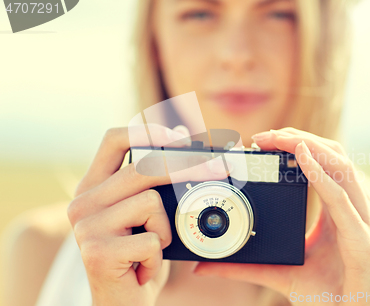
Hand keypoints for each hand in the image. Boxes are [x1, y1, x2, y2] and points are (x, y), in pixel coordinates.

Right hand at [67, 124, 229, 305]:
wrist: (122, 304)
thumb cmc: (138, 256)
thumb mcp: (147, 214)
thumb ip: (156, 180)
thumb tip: (184, 137)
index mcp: (93, 187)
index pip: (114, 139)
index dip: (150, 131)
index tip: (181, 136)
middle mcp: (82, 202)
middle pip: (142, 166)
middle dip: (189, 165)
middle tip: (220, 168)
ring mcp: (86, 228)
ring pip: (152, 202)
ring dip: (166, 228)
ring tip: (153, 247)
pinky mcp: (97, 253)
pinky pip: (153, 239)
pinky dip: (159, 255)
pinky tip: (143, 269)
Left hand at [193, 128, 369, 304]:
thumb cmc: (329, 295)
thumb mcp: (281, 273)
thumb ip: (245, 266)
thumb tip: (204, 267)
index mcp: (341, 209)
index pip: (326, 163)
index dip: (299, 144)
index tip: (263, 141)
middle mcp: (357, 208)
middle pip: (333, 156)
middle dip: (299, 138)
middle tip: (264, 135)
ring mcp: (364, 221)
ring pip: (340, 167)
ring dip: (308, 146)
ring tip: (278, 138)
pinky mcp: (363, 240)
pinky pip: (342, 199)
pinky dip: (322, 175)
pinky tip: (301, 158)